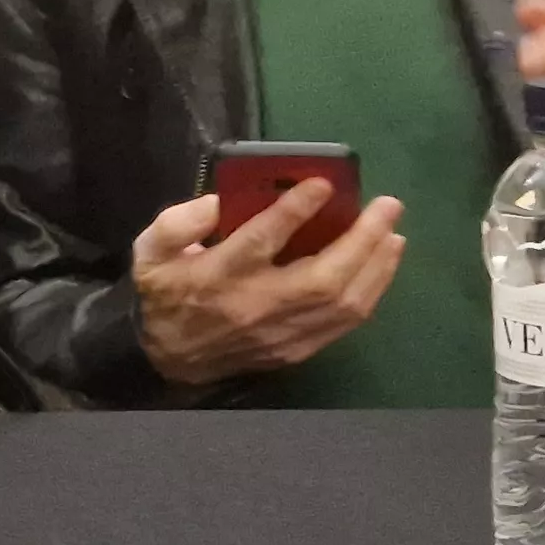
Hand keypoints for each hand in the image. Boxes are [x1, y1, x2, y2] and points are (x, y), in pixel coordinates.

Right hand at [131, 181, 408, 385]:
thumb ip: (178, 222)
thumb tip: (220, 201)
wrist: (171, 360)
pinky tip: (382, 265)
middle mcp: (257, 305)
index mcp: (218, 275)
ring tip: (393, 233)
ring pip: (344, 302)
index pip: (263, 240)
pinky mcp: (299, 349)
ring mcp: (283, 332)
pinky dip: (371, 291)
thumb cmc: (167, 294)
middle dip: (363, 239)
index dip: (296, 210)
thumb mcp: (151, 251)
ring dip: (377, 266)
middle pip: (323, 277)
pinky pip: (345, 322)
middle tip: (388, 205)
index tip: (323, 184)